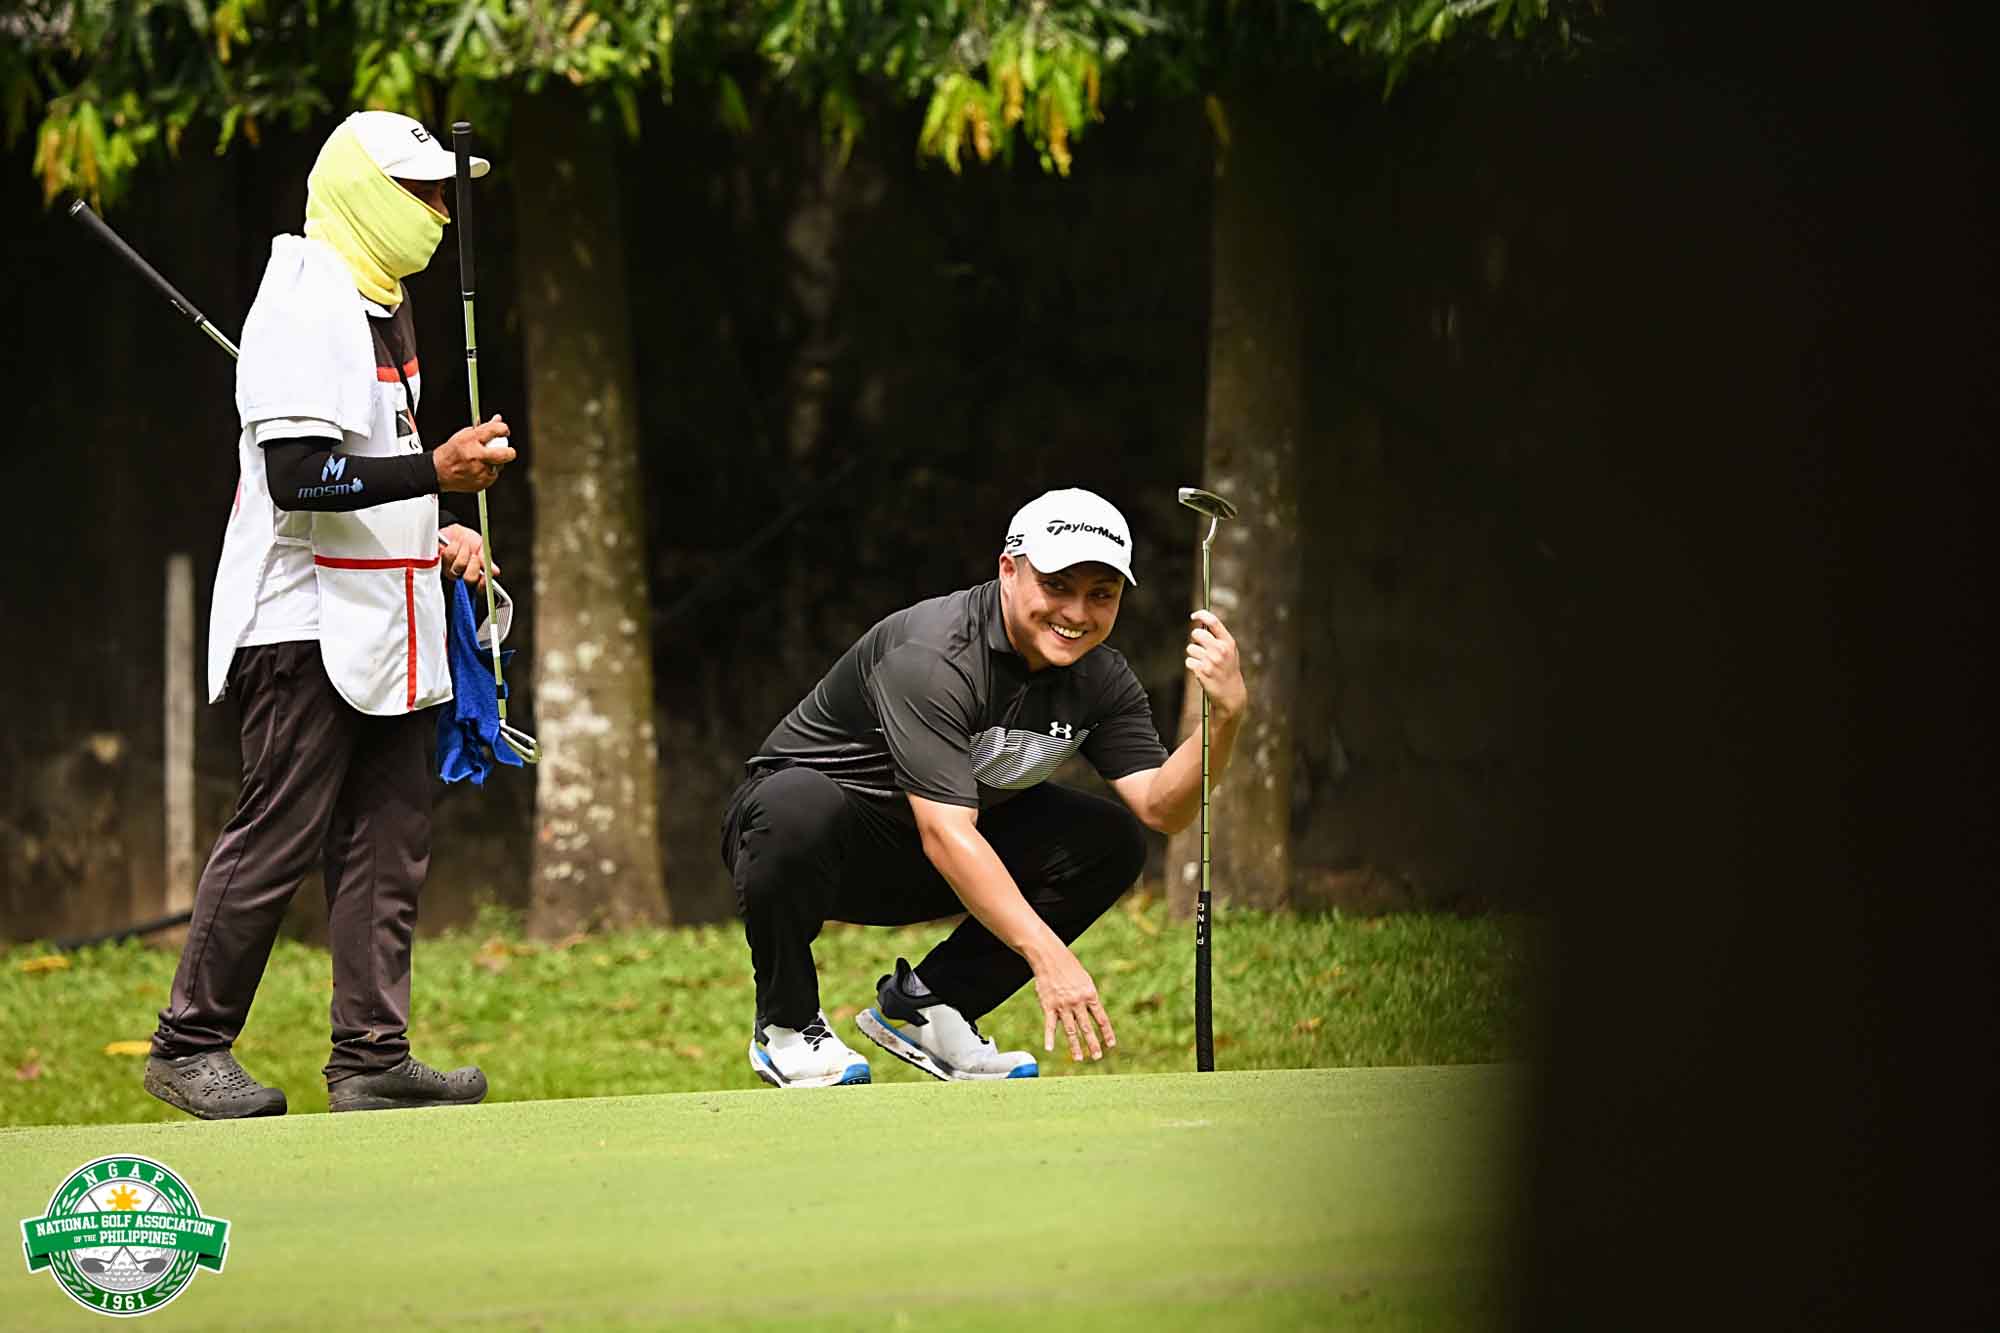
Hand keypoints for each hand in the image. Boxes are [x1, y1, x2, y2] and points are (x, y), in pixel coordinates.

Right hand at [432, 415, 514, 492]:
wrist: (439, 471)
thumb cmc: (451, 452)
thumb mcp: (464, 435)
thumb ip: (483, 428)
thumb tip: (498, 420)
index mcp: (470, 441)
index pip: (494, 430)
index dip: (503, 429)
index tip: (504, 431)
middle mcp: (476, 456)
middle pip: (505, 454)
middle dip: (509, 452)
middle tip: (508, 450)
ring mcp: (479, 471)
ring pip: (500, 465)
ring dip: (496, 462)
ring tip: (483, 460)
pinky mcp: (481, 482)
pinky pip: (494, 475)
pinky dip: (490, 471)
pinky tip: (479, 468)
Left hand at [438, 524, 493, 587]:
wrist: (450, 531)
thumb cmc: (466, 539)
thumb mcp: (480, 546)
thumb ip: (486, 560)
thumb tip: (494, 572)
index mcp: (473, 575)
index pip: (480, 588)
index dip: (483, 584)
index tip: (485, 576)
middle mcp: (460, 577)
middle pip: (469, 579)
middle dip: (473, 564)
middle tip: (473, 555)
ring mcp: (447, 571)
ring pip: (457, 568)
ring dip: (463, 552)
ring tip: (462, 545)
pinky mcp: (436, 563)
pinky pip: (446, 558)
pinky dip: (452, 548)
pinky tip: (452, 544)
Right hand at [1030, 944, 1115, 1061]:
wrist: (1050, 957)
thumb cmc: (1069, 968)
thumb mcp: (1085, 980)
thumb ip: (1089, 998)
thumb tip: (1094, 1014)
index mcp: (1090, 995)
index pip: (1101, 1018)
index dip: (1107, 1032)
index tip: (1111, 1044)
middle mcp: (1078, 1002)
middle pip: (1087, 1027)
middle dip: (1093, 1043)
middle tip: (1098, 1057)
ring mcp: (1063, 1005)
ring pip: (1070, 1029)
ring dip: (1075, 1046)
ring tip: (1079, 1059)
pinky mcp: (1048, 1005)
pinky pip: (1049, 1025)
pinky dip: (1049, 1037)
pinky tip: (1049, 1049)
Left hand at [1187, 609, 1247, 721]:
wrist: (1231, 693)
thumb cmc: (1228, 668)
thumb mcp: (1230, 651)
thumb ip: (1218, 637)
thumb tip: (1201, 621)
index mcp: (1228, 642)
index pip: (1213, 621)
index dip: (1201, 615)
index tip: (1194, 616)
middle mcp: (1220, 650)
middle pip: (1196, 633)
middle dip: (1195, 639)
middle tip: (1200, 646)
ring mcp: (1211, 661)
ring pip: (1190, 649)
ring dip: (1194, 655)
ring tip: (1204, 663)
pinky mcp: (1202, 672)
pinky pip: (1189, 661)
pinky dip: (1193, 665)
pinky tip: (1202, 671)